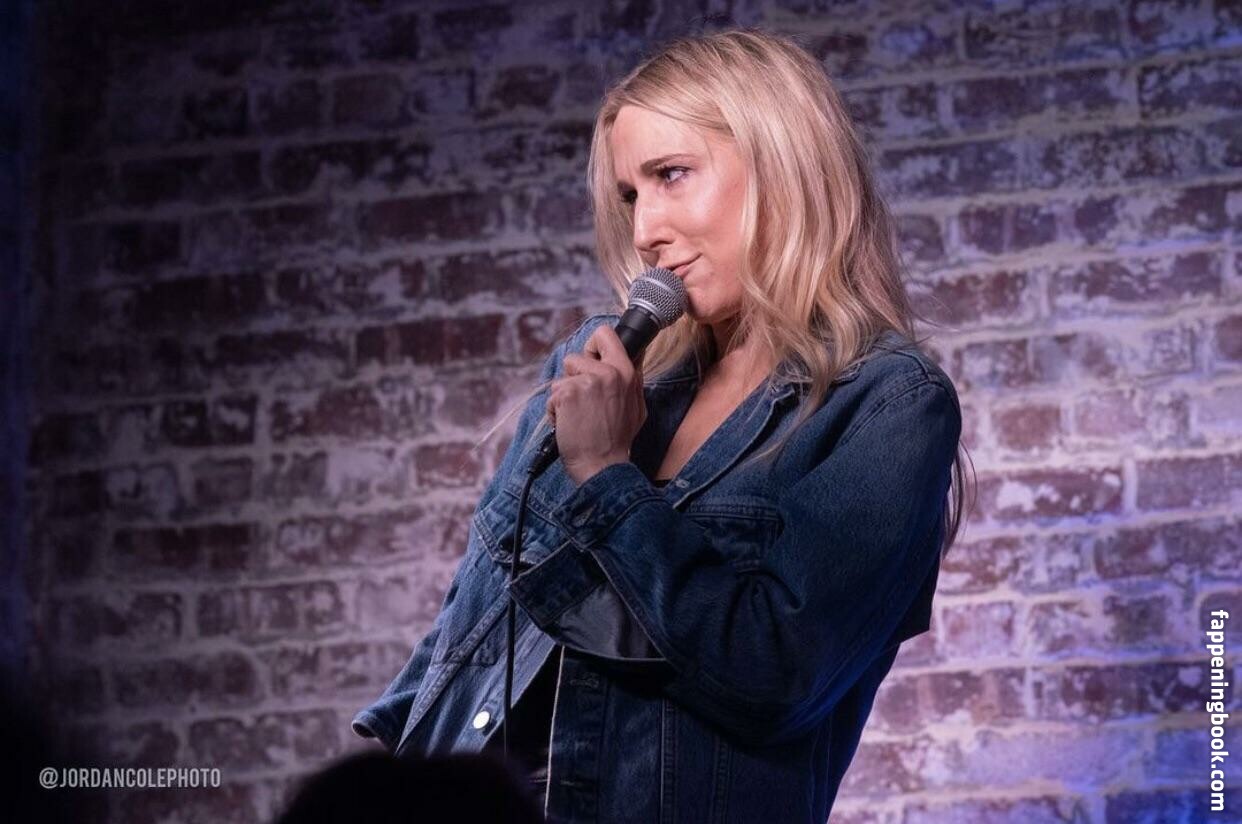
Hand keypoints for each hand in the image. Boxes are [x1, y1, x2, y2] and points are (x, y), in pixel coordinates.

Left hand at [547, 324, 646, 484]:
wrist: (602, 466)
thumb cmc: (616, 440)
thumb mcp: (637, 406)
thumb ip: (632, 380)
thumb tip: (633, 358)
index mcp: (627, 372)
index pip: (606, 334)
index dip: (593, 347)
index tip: (591, 362)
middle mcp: (609, 372)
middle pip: (576, 355)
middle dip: (573, 374)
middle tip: (581, 397)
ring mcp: (588, 381)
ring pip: (561, 377)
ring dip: (564, 396)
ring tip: (576, 416)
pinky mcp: (568, 394)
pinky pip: (552, 395)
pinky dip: (555, 411)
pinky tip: (567, 424)